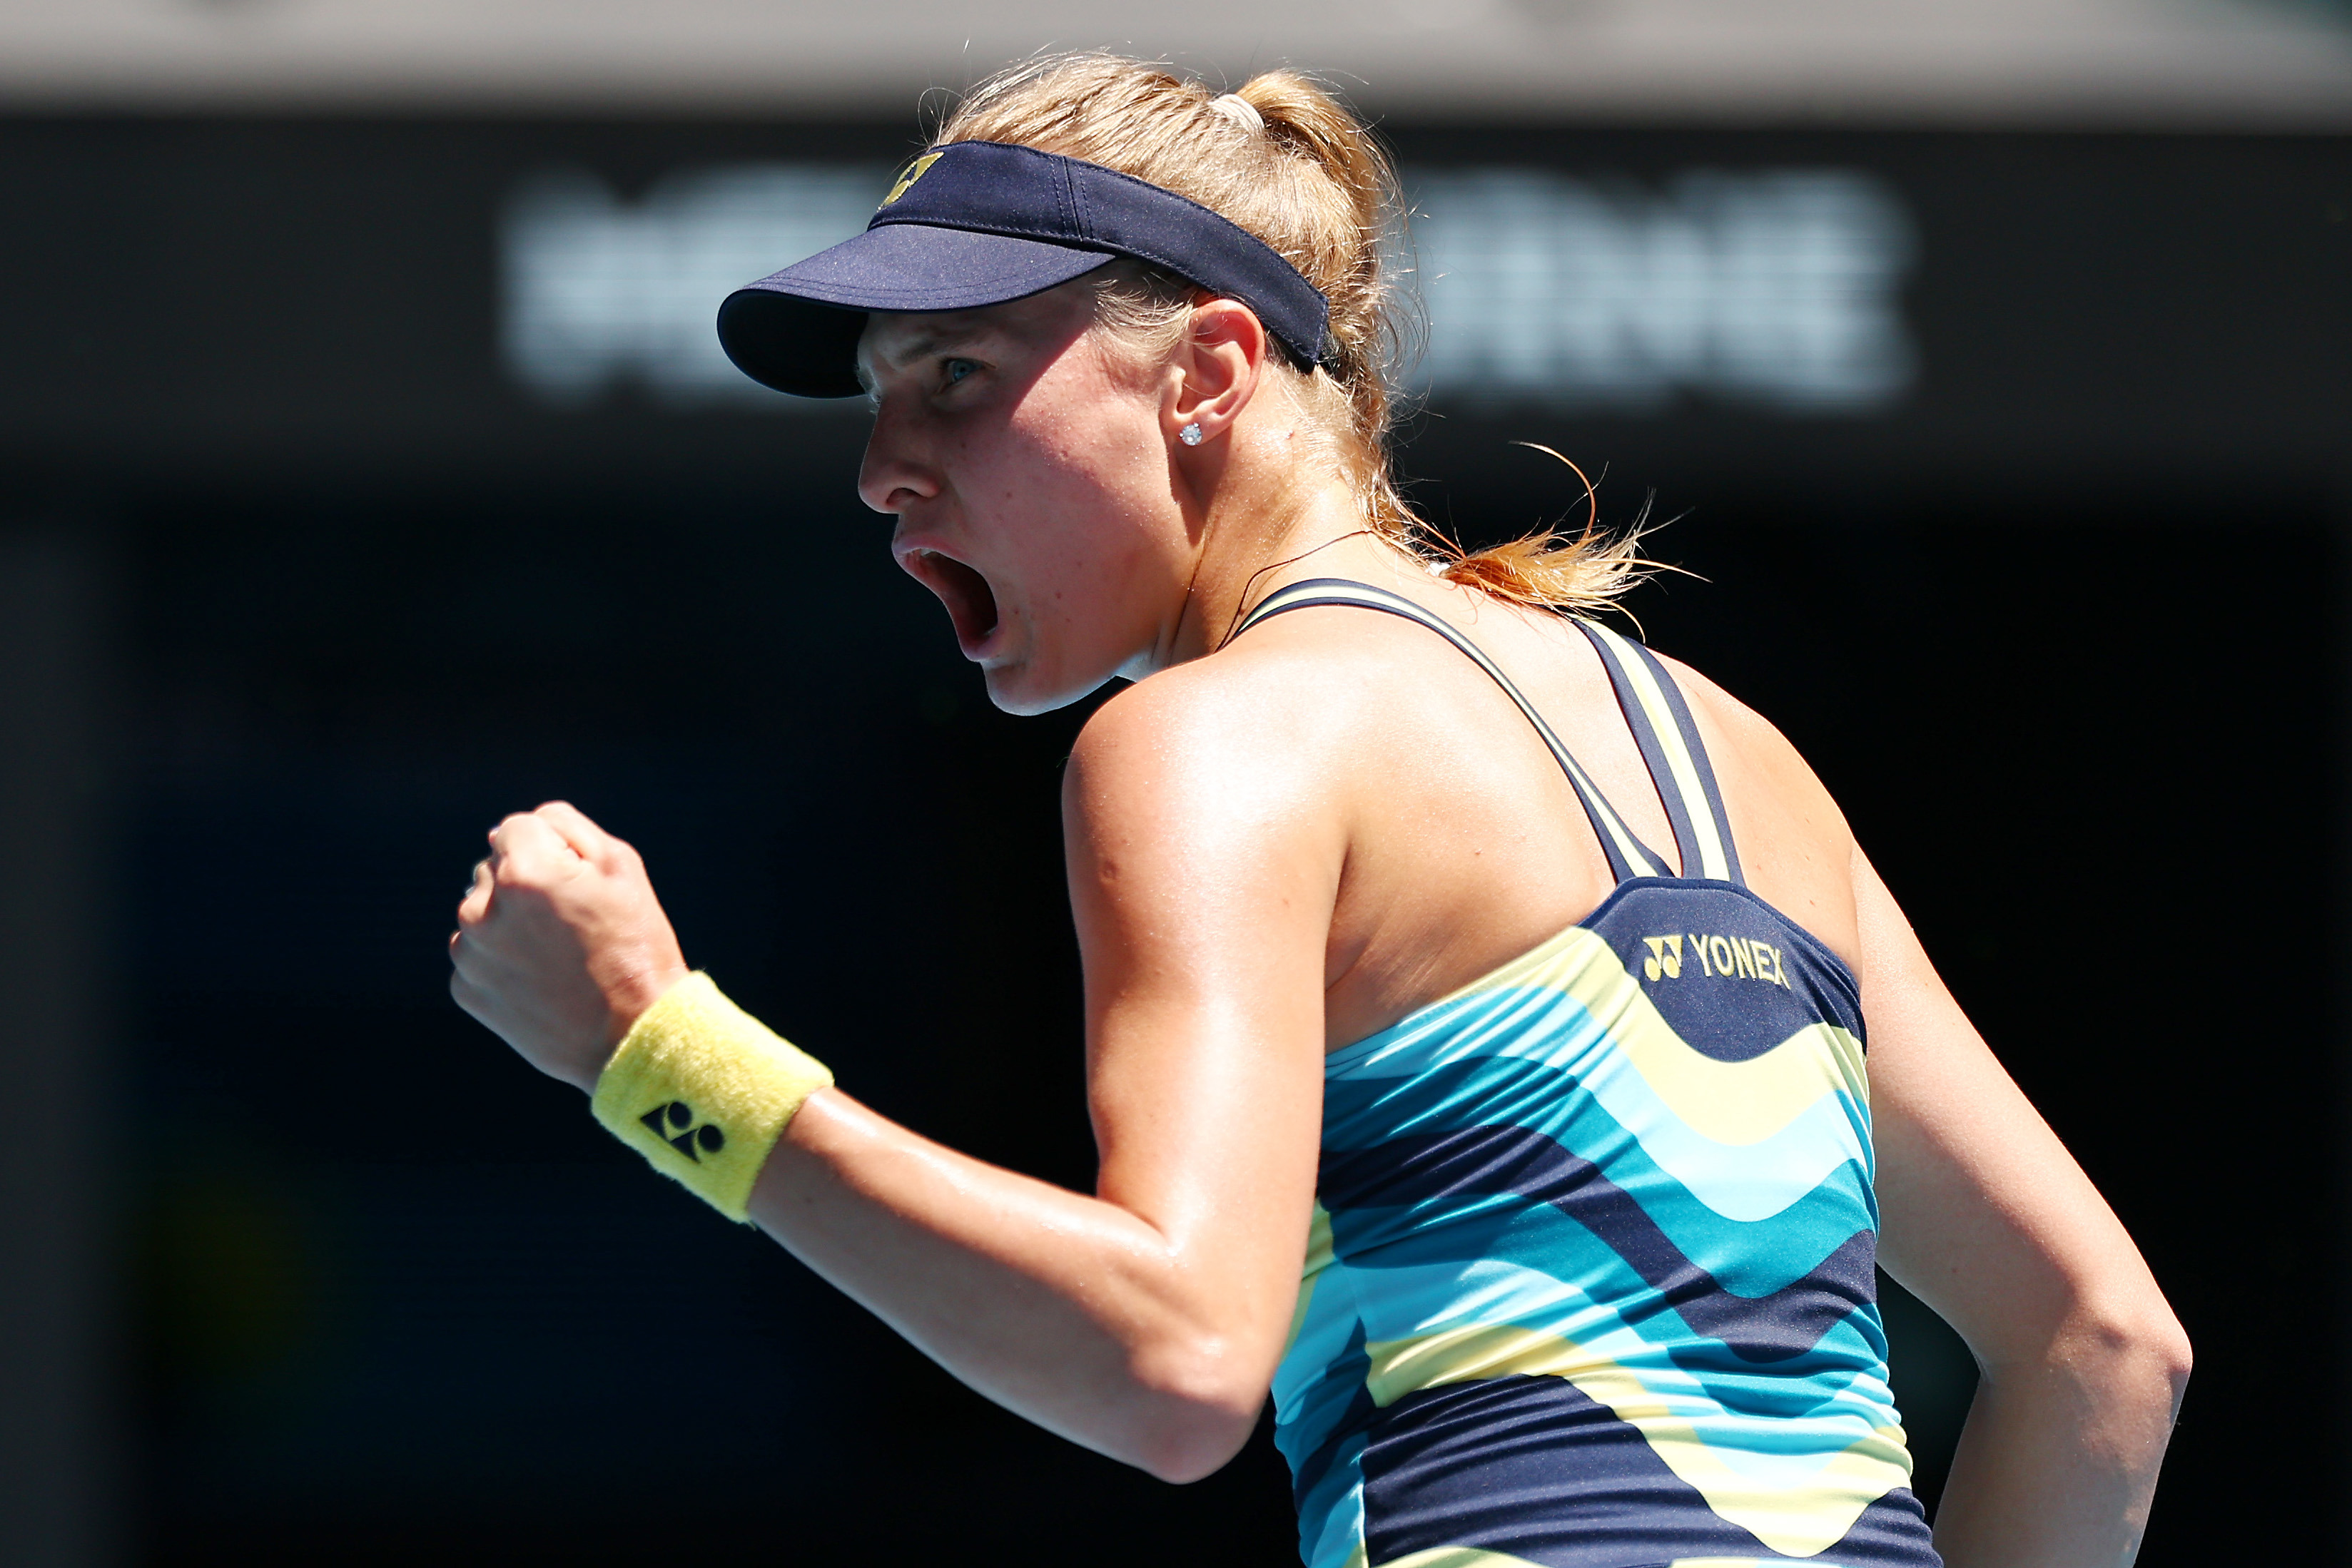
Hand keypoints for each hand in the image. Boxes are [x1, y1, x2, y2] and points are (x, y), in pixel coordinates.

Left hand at [449, 801, 690, 1092]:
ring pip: (482, 913)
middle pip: (494, 869)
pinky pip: (478, 955)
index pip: (516, 828)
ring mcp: (470, 954)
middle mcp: (483, 910)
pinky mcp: (466, 990)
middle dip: (526, 884)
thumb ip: (563, 826)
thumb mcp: (620, 865)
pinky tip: (541, 979)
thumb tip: (509, 829)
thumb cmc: (634, 944)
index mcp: (522, 871)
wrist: (632, 1034)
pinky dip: (503, 960)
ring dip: (510, 922)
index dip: (554, 850)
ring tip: (557, 954)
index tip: (578, 884)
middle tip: (573, 923)